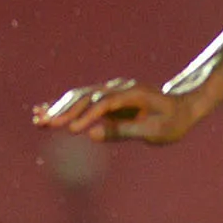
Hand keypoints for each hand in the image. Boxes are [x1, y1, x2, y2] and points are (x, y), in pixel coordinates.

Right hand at [33, 79, 208, 145]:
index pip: (106, 103)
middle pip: (87, 96)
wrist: (183, 107)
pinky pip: (81, 102)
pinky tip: (43, 112)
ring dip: (59, 108)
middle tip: (46, 124)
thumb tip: (91, 134)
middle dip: (66, 110)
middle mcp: (120, 88)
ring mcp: (112, 92)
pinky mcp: (106, 100)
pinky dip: (63, 107)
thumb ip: (124, 132)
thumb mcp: (155, 132)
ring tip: (38, 121)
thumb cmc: (173, 122)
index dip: (88, 115)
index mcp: (135, 94)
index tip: (73, 130)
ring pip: (80, 97)